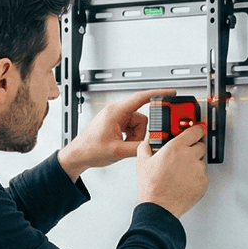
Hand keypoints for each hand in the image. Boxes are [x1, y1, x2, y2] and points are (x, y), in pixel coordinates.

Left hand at [57, 89, 172, 177]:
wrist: (77, 155)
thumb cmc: (89, 149)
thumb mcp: (118, 151)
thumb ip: (138, 147)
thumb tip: (153, 145)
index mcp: (115, 111)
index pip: (141, 98)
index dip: (158, 94)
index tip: (170, 93)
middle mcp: (116, 112)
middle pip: (142, 117)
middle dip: (140, 132)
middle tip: (132, 143)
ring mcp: (116, 118)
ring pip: (138, 125)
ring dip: (135, 137)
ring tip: (123, 145)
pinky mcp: (115, 124)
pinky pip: (131, 128)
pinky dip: (130, 137)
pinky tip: (121, 144)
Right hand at [136, 123, 207, 217]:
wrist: (159, 206)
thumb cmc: (152, 186)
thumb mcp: (142, 162)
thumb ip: (146, 146)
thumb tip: (148, 140)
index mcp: (176, 147)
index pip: (195, 131)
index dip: (196, 130)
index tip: (198, 130)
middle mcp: (190, 156)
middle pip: (201, 146)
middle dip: (194, 149)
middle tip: (184, 156)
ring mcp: (199, 170)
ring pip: (202, 161)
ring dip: (195, 164)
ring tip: (181, 173)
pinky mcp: (204, 182)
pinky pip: (203, 175)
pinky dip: (196, 177)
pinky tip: (184, 182)